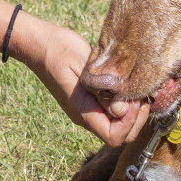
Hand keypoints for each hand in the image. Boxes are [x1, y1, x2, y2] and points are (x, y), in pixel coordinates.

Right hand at [23, 23, 149, 146]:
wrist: (39, 44)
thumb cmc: (59, 49)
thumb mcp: (82, 64)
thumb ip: (101, 89)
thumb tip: (122, 111)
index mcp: (82, 111)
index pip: (113, 136)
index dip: (129, 122)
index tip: (133, 99)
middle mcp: (85, 116)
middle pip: (120, 136)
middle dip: (136, 119)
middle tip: (140, 94)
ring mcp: (88, 110)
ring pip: (118, 126)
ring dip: (133, 112)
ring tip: (136, 89)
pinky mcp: (91, 101)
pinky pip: (113, 113)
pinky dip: (126, 105)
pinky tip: (129, 86)